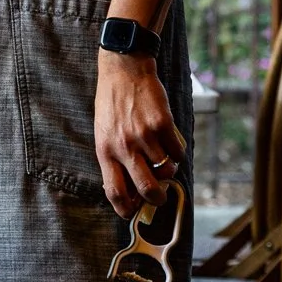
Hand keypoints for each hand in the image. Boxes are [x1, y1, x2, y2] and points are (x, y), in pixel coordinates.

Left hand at [94, 52, 184, 219]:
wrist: (123, 71)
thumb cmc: (112, 105)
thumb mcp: (103, 134)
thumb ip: (114, 160)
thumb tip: (130, 189)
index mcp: (105, 152)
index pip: (115, 193)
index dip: (127, 209)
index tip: (135, 210)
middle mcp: (124, 147)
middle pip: (147, 189)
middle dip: (157, 199)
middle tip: (160, 197)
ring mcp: (144, 136)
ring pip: (166, 171)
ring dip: (169, 171)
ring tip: (164, 160)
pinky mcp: (162, 124)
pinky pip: (177, 151)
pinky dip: (177, 153)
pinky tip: (169, 142)